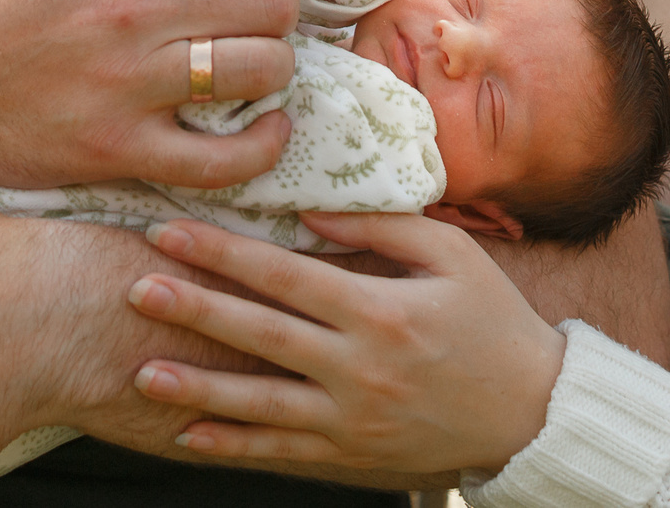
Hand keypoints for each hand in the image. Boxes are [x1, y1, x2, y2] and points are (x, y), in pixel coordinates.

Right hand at [0, 0, 299, 188]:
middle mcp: (128, 5)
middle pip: (271, 0)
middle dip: (278, 12)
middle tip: (252, 25)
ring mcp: (123, 81)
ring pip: (265, 68)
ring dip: (272, 71)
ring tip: (248, 72)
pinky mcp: (115, 150)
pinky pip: (227, 157)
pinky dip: (263, 145)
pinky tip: (262, 130)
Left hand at [124, 213, 564, 475]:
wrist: (533, 413)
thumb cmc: (493, 322)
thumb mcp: (453, 257)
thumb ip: (381, 227)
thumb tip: (307, 215)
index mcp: (382, 311)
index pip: (286, 276)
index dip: (224, 253)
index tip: (170, 232)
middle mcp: (361, 368)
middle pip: (262, 335)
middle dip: (195, 310)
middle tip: (136, 291)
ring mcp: (353, 419)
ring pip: (260, 404)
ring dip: (198, 387)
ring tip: (143, 371)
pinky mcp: (352, 455)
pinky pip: (281, 453)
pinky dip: (233, 445)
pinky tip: (187, 432)